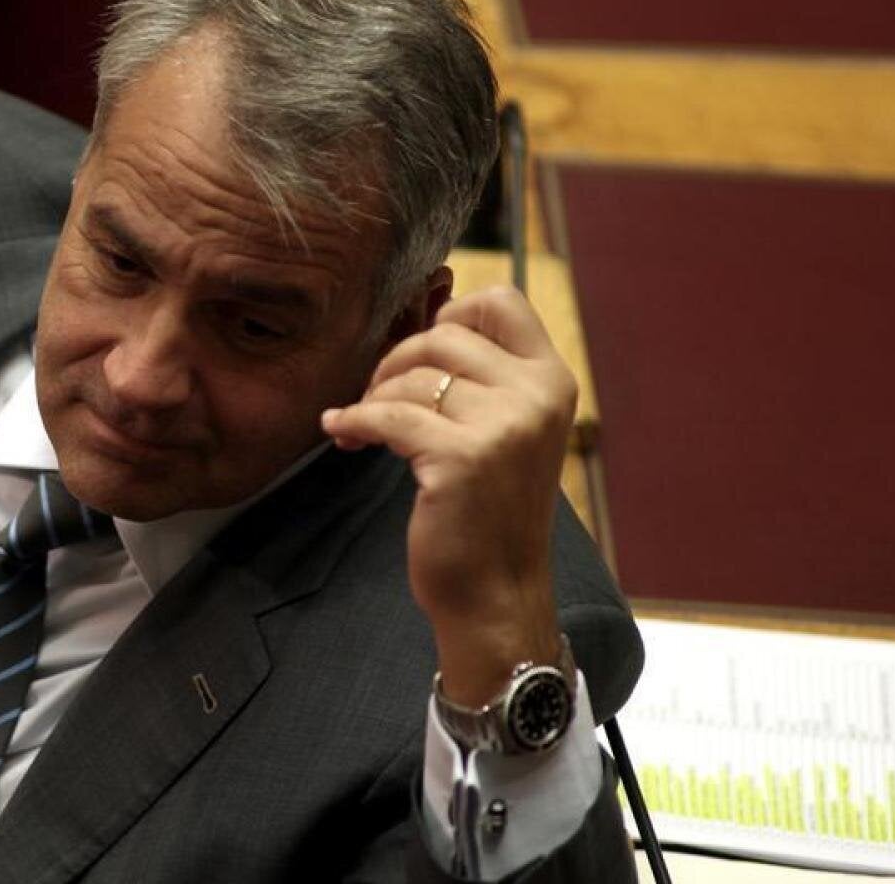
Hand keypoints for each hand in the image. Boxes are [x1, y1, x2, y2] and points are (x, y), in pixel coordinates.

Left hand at [319, 285, 575, 704]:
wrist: (496, 592)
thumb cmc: (490, 511)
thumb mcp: (508, 432)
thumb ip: (484, 378)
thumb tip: (425, 318)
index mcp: (553, 382)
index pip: (502, 301)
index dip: (452, 313)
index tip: (424, 350)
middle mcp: (537, 397)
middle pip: (443, 335)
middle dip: (397, 361)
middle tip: (379, 397)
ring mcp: (504, 427)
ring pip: (412, 375)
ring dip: (375, 395)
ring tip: (365, 427)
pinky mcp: (461, 458)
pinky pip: (386, 414)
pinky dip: (354, 420)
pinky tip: (341, 431)